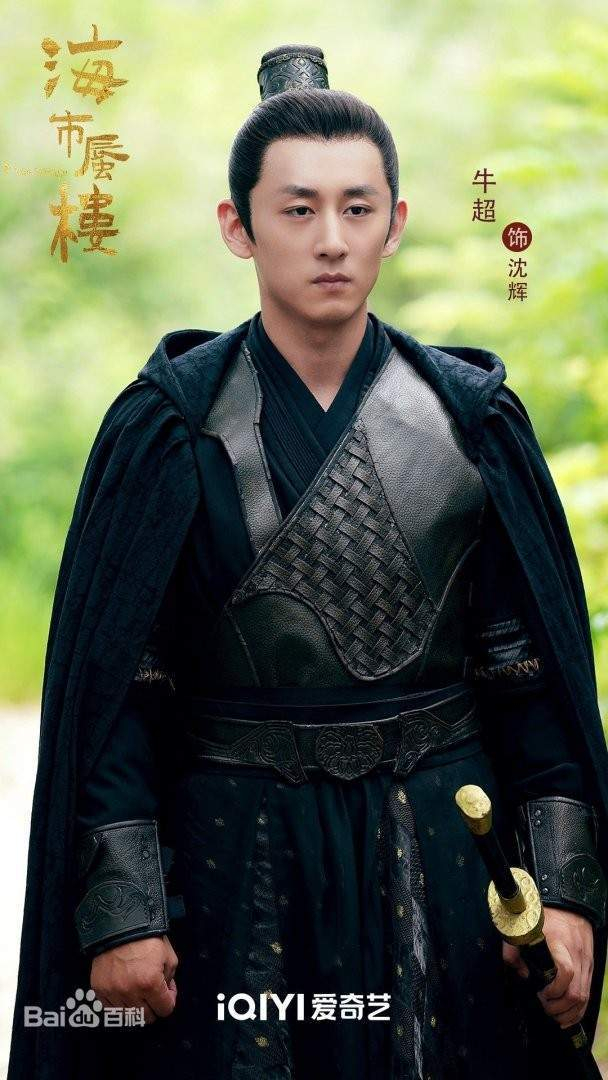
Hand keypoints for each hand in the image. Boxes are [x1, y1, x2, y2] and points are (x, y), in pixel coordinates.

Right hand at [90, 934, 178, 1024]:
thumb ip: (169, 979)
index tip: (167, 991)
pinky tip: (124, 990)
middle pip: (146, 1017)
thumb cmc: (147, 937)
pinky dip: (119, 1003)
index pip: (165, 1010)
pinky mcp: (99, 989)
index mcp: (150, 983)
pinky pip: (111, 1009)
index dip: (169, 1000)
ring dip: (136, 1006)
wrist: (119, 924)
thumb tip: (166, 992)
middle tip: (153, 992)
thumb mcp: (168, 956)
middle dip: (153, 1006)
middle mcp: (131, 992)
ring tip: (138, 990)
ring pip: (128, 1016)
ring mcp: (113, 992)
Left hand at [502, 907, 593, 1028]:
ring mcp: (586, 961)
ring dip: (569, 1013)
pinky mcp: (590, 965)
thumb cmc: (542, 917)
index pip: (565, 971)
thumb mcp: (523, 927)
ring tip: (555, 1016)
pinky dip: (579, 1009)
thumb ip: (513, 950)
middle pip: (576, 992)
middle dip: (559, 1008)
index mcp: (559, 943)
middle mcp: (576, 954)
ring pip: (584, 997)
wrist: (568, 904)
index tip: (541, 993)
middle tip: (545, 1007)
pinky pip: (588, 993)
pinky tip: (567, 1016)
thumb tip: (522, 975)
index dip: (554, 990)